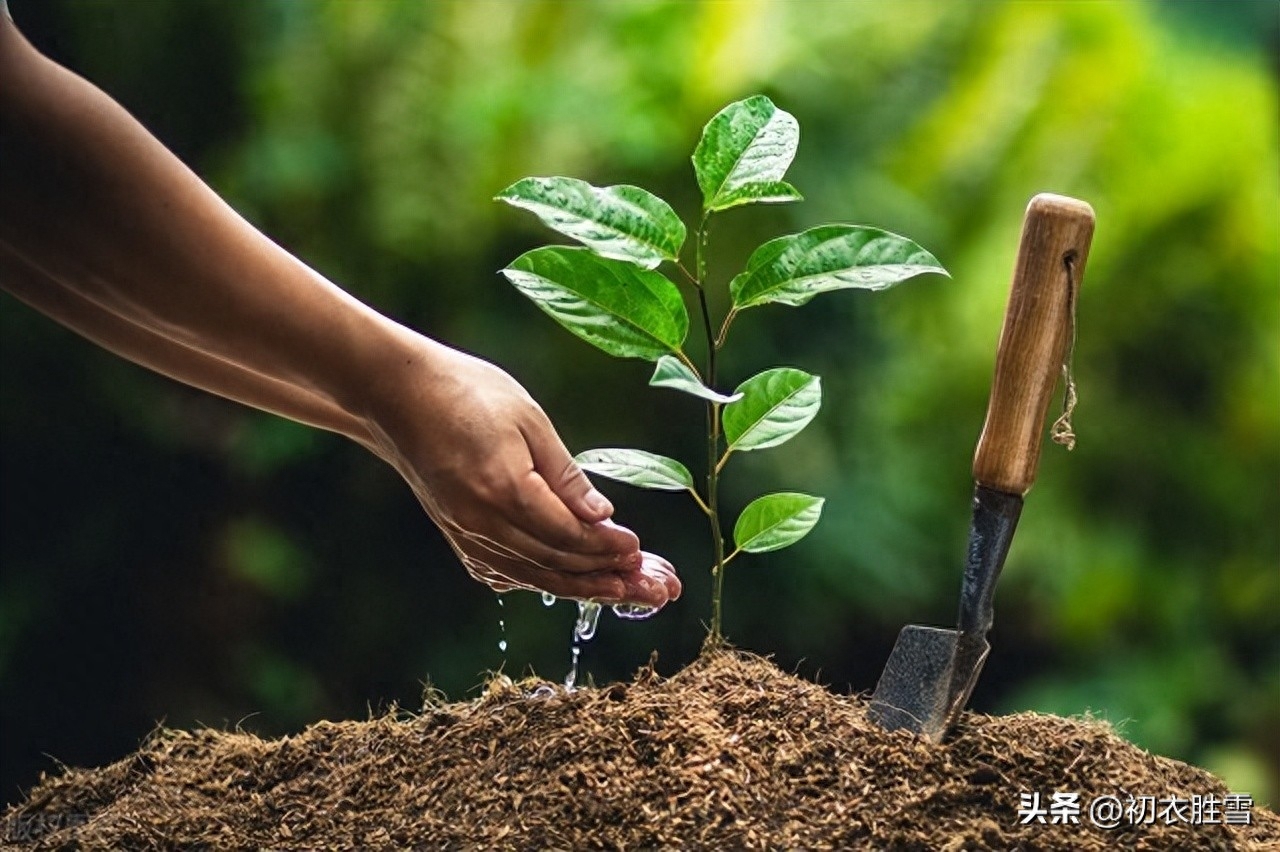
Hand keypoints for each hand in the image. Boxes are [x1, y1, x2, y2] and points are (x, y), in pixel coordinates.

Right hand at [364, 337, 680, 607]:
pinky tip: (574, 584)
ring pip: (534, 576)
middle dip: (608, 580)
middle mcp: (481, 522)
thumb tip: (602, 517)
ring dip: (583, 588)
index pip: (567, 535)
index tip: (639, 551)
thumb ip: (565, 476)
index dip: (607, 548)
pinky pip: (507, 571)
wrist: (399, 395)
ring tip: (626, 594)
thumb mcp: (529, 421)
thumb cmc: (468, 393)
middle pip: (555, 565)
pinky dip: (544, 580)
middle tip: (654, 590)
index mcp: (503, 489)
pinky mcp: (458, 536)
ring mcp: (465, 534)